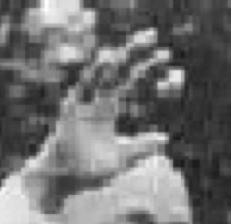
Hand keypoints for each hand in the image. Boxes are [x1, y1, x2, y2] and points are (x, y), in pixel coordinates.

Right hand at [25, 29, 173, 211]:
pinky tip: (107, 61)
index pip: (128, 81)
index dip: (144, 67)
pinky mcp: (71, 111)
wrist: (65, 181)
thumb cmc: (90, 172)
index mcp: (107, 110)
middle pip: (117, 71)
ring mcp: (82, 104)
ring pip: (100, 75)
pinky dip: (95, 74)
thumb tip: (165, 140)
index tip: (162, 56)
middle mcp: (95, 102)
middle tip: (151, 35)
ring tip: (129, 47)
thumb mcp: (123, 158)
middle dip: (133, 53)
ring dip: (114, 60)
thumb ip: (143, 147)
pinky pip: (83, 87)